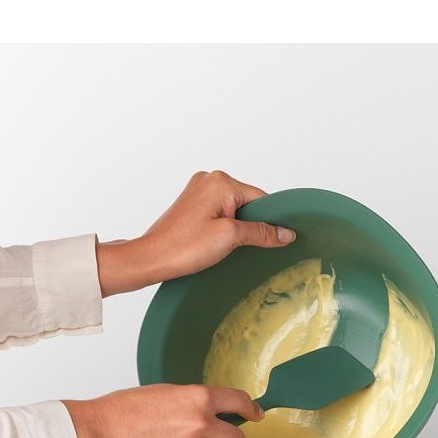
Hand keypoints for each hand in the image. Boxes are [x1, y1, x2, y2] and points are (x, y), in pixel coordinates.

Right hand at [61, 384, 262, 437]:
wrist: (100, 432)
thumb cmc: (124, 410)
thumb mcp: (166, 393)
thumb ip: (193, 403)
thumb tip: (212, 412)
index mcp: (198, 398)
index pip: (239, 402)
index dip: (251, 409)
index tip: (256, 414)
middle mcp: (200, 423)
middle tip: (216, 437)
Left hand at [96, 170, 295, 294]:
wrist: (151, 258)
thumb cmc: (183, 247)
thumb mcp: (230, 238)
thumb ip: (261, 232)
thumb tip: (285, 233)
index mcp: (220, 181)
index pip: (261, 198)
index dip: (270, 221)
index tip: (276, 239)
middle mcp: (209, 180)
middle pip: (248, 203)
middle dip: (250, 224)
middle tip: (239, 244)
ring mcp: (199, 191)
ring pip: (235, 209)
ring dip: (237, 228)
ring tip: (223, 245)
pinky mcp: (193, 204)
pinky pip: (221, 213)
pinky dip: (225, 227)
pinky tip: (217, 242)